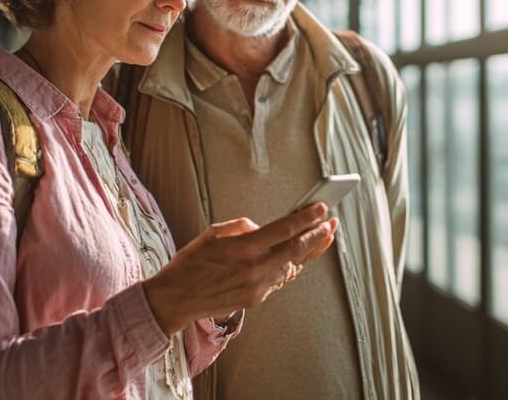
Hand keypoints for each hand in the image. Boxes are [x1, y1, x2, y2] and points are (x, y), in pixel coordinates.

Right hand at [142, 203, 338, 334]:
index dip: (306, 218)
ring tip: (323, 237)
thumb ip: (241, 227)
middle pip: (296, 250)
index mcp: (242, 249)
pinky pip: (279, 279)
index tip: (321, 207)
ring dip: (309, 251)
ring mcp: (256, 287)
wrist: (176, 300)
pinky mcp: (255, 299)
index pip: (284, 230)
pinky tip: (298, 255)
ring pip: (292, 266)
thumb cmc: (190, 263)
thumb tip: (261, 227)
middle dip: (318, 235)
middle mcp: (253, 269)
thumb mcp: (212, 234)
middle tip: (331, 222)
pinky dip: (290, 265)